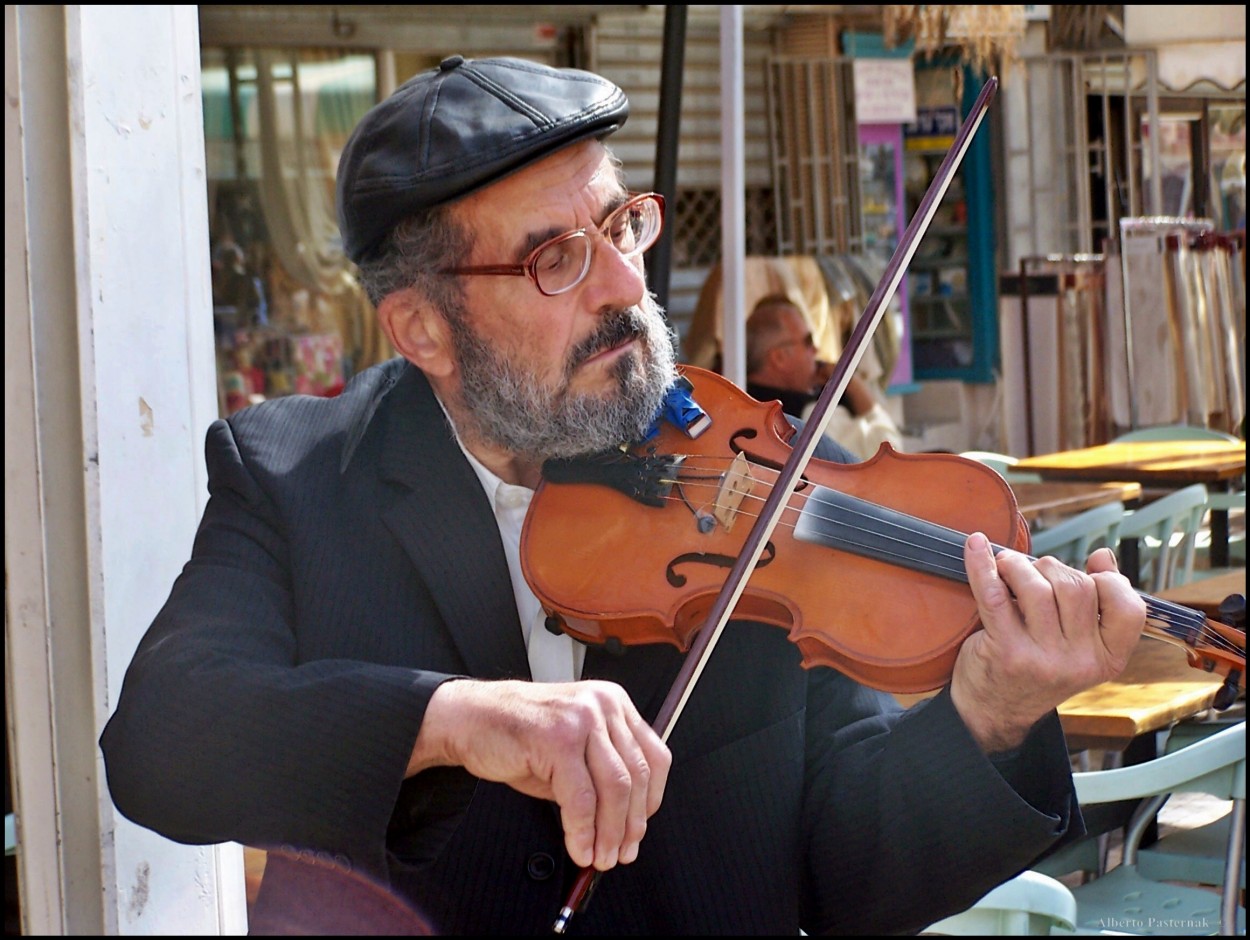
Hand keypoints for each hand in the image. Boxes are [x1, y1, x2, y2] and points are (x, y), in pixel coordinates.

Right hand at [409, 678, 670, 870]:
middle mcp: (603, 705)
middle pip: (636, 776)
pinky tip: (580, 848)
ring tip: (601, 857)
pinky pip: (580, 798)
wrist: (470, 718)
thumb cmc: (519, 734)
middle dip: (631, 825)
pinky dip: (583, 831)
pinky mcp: (558, 739)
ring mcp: (581, 719)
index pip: (654, 757)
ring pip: (614, 788)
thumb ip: (601, 774)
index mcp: (614, 703)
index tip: (639, 830)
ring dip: (609, 833)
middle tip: (621, 853)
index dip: (651, 801)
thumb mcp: (573, 748)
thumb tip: (624, 823)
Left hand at [950, 534, 1145, 753]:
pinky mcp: (1006, 650)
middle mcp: (1080, 662)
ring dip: (1018, 566)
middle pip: (1076, 587)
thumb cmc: (1037, 667)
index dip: (1109, 581)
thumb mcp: (1078, 646)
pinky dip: (982, 565)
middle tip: (1030, 572)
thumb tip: (1103, 556)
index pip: (1129, 608)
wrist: (994, 711)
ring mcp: (1043, 658)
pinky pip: (994, 594)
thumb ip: (1097, 603)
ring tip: (1006, 567)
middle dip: (1051, 568)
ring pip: (1038, 586)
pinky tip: (976, 547)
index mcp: (1108, 659)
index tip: (1086, 574)